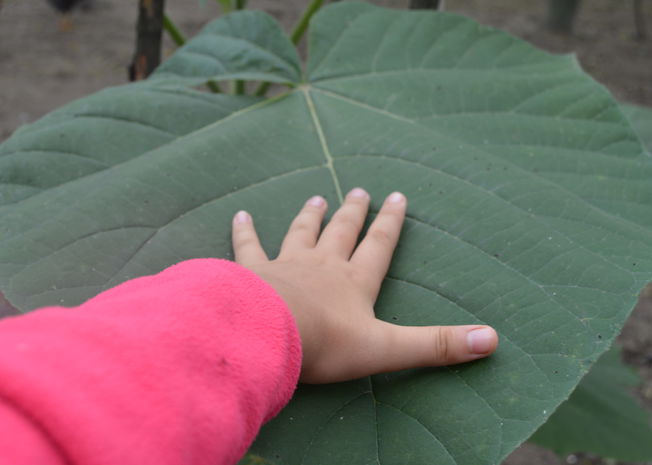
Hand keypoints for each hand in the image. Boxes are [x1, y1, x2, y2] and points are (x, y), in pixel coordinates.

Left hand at [231, 188, 497, 383]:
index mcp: (354, 282)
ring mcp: (286, 265)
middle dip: (352, 213)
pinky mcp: (252, 272)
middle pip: (342, 233)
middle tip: (358, 190)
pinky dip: (245, 231)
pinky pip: (248, 247)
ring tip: (316, 199)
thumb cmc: (327, 345)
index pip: (378, 247)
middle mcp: (323, 266)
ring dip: (310, 217)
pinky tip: (240, 215)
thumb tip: (492, 340)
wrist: (269, 335)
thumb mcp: (389, 349)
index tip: (397, 198)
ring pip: (301, 234)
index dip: (389, 224)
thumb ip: (437, 345)